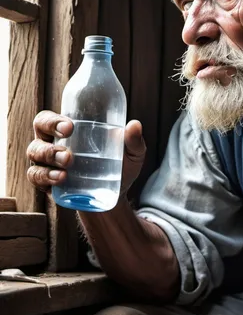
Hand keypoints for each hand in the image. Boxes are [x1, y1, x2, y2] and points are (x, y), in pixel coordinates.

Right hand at [26, 110, 145, 193]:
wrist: (115, 196)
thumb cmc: (120, 167)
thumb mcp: (132, 154)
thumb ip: (133, 141)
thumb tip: (135, 125)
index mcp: (69, 130)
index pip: (52, 118)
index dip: (54, 119)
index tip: (70, 126)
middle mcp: (53, 142)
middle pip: (39, 130)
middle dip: (49, 134)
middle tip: (68, 145)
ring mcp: (47, 162)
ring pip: (35, 154)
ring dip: (49, 157)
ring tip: (67, 163)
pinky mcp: (47, 183)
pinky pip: (36, 177)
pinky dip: (45, 177)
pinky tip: (60, 178)